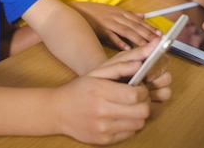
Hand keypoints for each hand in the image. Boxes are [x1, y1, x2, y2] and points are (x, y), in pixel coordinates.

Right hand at [55, 43, 169, 143]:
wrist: (58, 111)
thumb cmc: (78, 90)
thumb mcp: (95, 73)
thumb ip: (119, 66)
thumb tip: (140, 63)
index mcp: (100, 91)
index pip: (135, 95)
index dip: (144, 90)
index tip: (140, 87)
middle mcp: (102, 112)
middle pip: (142, 111)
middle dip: (145, 103)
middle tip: (139, 97)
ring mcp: (103, 128)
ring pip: (139, 124)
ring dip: (139, 115)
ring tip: (130, 106)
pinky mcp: (105, 140)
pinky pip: (130, 133)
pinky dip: (130, 125)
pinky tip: (122, 116)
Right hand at [71, 2, 161, 50]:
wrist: (77, 9)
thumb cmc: (95, 12)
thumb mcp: (113, 10)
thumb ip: (128, 14)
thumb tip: (143, 16)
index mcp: (121, 13)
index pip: (139, 21)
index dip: (150, 28)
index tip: (160, 35)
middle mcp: (117, 17)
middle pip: (135, 26)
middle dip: (148, 35)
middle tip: (159, 43)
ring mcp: (109, 22)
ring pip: (127, 31)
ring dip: (138, 39)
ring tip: (148, 47)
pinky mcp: (100, 29)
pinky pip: (112, 36)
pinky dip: (120, 42)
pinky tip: (127, 49)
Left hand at [104, 39, 171, 101]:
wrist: (97, 91)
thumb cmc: (108, 73)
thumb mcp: (119, 61)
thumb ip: (138, 52)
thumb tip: (157, 42)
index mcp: (148, 62)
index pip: (164, 61)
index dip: (159, 69)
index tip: (147, 76)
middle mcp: (154, 75)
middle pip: (167, 77)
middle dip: (156, 82)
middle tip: (141, 86)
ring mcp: (154, 90)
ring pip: (166, 91)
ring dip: (153, 93)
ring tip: (136, 94)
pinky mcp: (152, 103)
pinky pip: (160, 104)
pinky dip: (150, 104)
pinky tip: (136, 103)